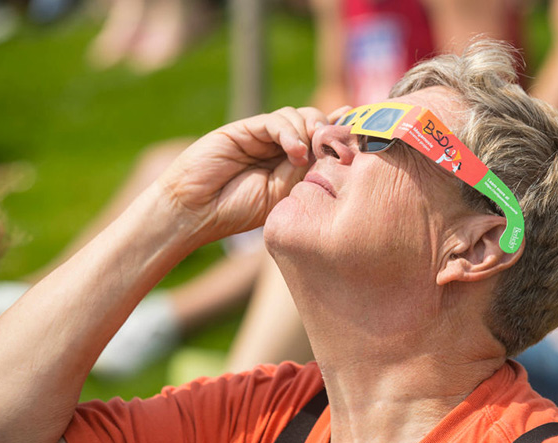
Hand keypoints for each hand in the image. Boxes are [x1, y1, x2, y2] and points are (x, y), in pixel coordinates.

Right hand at [155, 106, 326, 246]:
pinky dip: (290, 132)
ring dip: (312, 131)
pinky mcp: (246, 128)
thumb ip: (309, 171)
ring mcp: (264, 136)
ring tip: (310, 155)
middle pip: (318, 122)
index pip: (326, 140)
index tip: (362, 140)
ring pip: (300, 116)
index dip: (343, 136)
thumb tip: (341, 150)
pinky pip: (276, 121)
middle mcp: (282, 146)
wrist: (195, 211)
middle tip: (341, 150)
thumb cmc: (237, 211)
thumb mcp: (284, 195)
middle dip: (333, 133)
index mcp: (295, 164)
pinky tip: (294, 152)